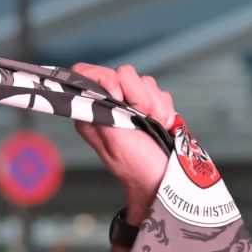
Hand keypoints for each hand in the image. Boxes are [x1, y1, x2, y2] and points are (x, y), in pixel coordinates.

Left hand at [67, 61, 174, 216]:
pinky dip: (165, 109)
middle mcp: (109, 104)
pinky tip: (163, 125)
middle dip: (139, 95)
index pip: (87, 73)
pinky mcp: (151, 106)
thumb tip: (90, 85)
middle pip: (123, 74)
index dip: (105, 78)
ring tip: (155, 125)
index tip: (119, 96)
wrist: (165, 177)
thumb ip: (101, 111)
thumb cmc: (136, 167)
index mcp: (92, 111)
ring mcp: (131, 104)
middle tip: (144, 117)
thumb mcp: (113, 141)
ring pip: (145, 82)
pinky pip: (161, 93)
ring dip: (155, 105)